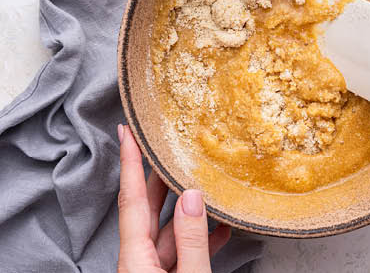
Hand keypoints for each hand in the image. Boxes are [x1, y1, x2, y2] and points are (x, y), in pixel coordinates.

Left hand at [117, 124, 230, 272]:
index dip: (129, 163)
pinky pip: (181, 252)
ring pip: (168, 231)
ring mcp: (151, 271)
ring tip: (207, 185)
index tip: (126, 134)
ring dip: (189, 211)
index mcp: (135, 259)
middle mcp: (138, 262)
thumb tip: (193, 198)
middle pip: (147, 210)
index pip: (131, 201)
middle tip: (166, 148)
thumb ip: (192, 240)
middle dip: (159, 177)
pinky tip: (220, 229)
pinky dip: (199, 239)